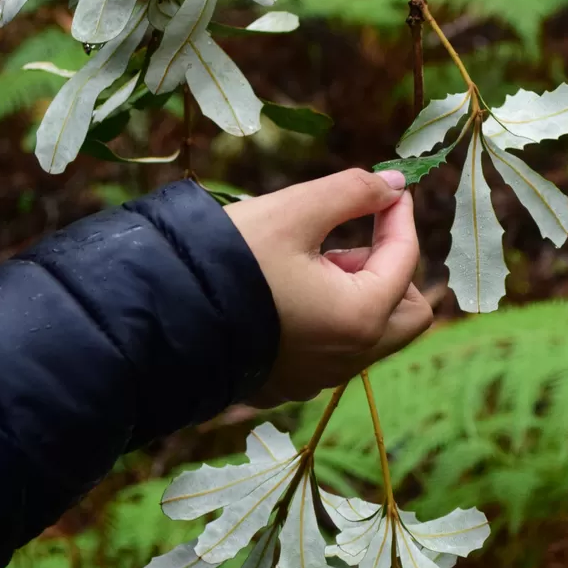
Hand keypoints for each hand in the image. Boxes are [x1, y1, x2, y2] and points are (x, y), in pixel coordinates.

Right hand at [225, 168, 432, 405]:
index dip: (398, 216)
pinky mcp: (288, 385)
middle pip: (407, 313)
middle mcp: (349, 358)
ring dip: (358, 293)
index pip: (404, 259)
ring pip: (370, 333)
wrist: (159, 316)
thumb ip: (352, 191)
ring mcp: (318, 379)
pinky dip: (329, 320)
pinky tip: (289, 294)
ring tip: (308, 261)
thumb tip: (393, 182)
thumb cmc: (230, 260)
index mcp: (361, 316)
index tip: (386, 190)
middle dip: (390, 270)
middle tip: (347, 241)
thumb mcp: (293, 211)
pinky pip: (332, 352)